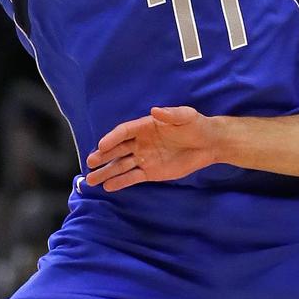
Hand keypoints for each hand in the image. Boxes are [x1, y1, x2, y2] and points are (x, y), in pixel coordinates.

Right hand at [86, 106, 218, 191]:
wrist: (209, 144)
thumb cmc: (196, 126)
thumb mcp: (186, 116)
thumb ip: (171, 114)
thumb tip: (155, 110)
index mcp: (145, 126)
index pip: (124, 132)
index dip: (112, 138)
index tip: (101, 145)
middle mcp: (141, 142)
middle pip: (117, 149)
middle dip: (103, 156)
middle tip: (90, 163)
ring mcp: (144, 158)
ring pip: (121, 165)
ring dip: (106, 172)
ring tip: (91, 179)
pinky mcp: (151, 172)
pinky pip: (132, 177)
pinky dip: (120, 182)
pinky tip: (108, 187)